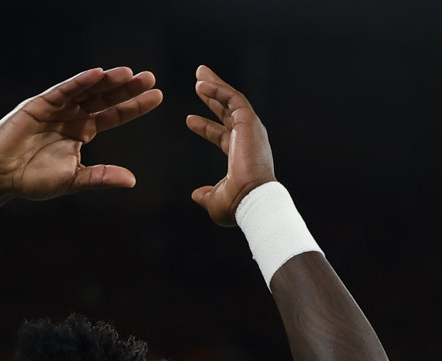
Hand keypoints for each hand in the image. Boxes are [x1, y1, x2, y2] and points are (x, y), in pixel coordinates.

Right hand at [0, 67, 160, 200]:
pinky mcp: (39, 104)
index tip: (157, 96)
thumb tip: (133, 181)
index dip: (134, 106)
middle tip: (150, 77)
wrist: (0, 177)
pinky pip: (63, 90)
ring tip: (129, 74)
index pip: (113, 115)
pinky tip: (98, 74)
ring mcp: (57, 107)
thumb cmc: (33, 180)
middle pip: (105, 97)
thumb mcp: (73, 179)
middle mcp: (72, 116)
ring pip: (87, 90)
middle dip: (127, 88)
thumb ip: (101, 177)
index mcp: (82, 132)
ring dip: (107, 81)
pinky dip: (80, 81)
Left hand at [187, 65, 277, 225]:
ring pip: (232, 100)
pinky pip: (232, 98)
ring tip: (200, 74)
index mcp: (241, 156)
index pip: (223, 136)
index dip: (206, 128)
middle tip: (199, 83)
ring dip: (215, 85)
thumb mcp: (216, 201)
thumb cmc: (238, 205)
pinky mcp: (249, 121)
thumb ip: (206, 195)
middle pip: (229, 111)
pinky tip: (201, 84)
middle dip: (214, 96)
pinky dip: (218, 89)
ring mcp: (250, 129)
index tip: (188, 120)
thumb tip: (196, 195)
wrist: (253, 200)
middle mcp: (248, 140)